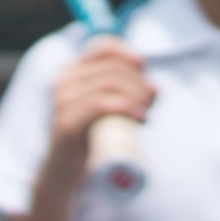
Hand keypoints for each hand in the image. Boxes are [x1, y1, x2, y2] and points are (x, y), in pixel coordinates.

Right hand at [42, 37, 154, 192]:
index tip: (144, 71)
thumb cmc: (89, 139)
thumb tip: (156, 88)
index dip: (129, 55)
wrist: (64, 172)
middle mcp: (64, 81)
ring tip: (146, 112)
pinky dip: (125, 108)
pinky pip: (99, 104)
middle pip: (113, 68)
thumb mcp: (108, 110)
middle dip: (139, 83)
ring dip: (136, 95)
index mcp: (72, 72)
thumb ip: (128, 96)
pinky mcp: (66, 122)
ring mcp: (63, 101)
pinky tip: (139, 117)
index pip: (104, 47)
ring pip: (110, 84)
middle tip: (150, 102)